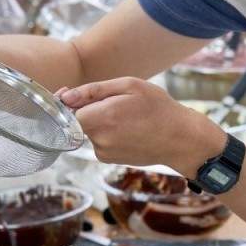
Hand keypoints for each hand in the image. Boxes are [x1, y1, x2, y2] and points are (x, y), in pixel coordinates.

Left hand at [59, 78, 225, 175]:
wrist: (180, 139)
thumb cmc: (158, 108)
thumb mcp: (129, 86)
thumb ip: (92, 90)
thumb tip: (64, 97)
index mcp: (101, 118)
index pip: (69, 110)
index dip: (76, 101)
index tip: (89, 96)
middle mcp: (99, 139)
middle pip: (78, 121)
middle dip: (92, 110)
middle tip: (118, 104)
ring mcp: (104, 153)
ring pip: (89, 131)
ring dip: (101, 122)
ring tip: (128, 117)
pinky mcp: (109, 160)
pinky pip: (99, 141)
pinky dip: (108, 134)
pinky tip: (128, 130)